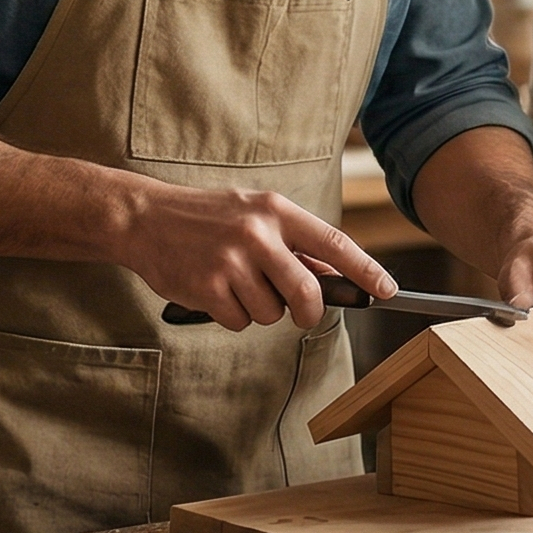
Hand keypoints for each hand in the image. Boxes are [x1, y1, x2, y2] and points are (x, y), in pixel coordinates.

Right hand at [119, 184, 395, 331]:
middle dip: (308, 311)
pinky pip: (240, 323)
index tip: (387, 290)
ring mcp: (232, 262)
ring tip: (236, 284)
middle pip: (306, 292)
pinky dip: (232, 316)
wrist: (144, 219)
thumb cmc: (206, 218)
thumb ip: (292, 243)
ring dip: (259, 309)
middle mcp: (257, 234)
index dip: (366, 270)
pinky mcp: (208, 288)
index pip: (333, 243)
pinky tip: (215, 292)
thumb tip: (332, 278)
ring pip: (271, 313)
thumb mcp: (254, 213)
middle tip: (299, 312)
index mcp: (276, 210)